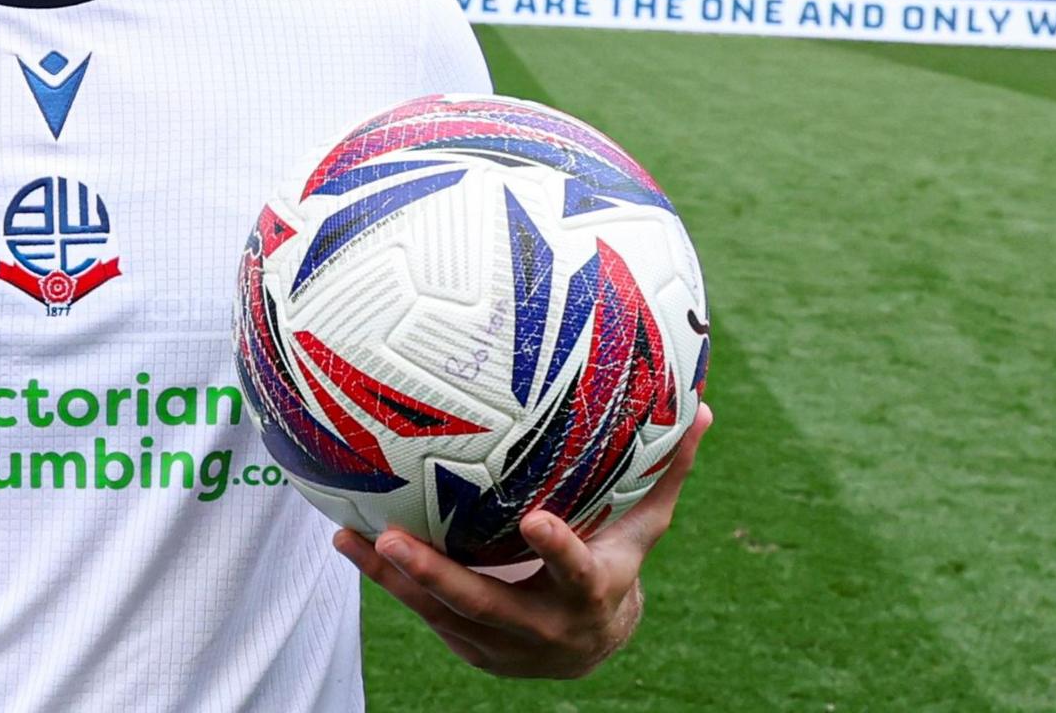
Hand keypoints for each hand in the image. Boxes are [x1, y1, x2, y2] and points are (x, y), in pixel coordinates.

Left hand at [335, 404, 710, 680]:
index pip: (577, 571)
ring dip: (394, 578)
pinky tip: (351, 544)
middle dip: (439, 577)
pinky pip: (424, 614)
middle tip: (398, 541)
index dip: (557, 549)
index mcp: (590, 592)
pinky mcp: (470, 648)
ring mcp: (503, 646)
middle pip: (487, 604)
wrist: (592, 646)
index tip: (535, 519)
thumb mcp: (642, 526)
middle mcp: (545, 627)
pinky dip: (388, 582)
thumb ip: (666, 472)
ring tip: (351, 538)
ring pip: (442, 613)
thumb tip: (704, 406)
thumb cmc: (615, 563)